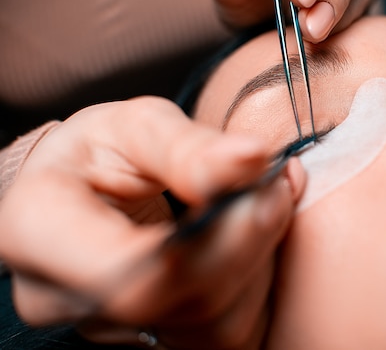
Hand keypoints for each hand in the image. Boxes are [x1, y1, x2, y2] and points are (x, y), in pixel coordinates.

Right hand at [0, 96, 305, 348]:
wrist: (81, 190)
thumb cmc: (100, 151)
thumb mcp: (134, 126)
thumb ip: (189, 146)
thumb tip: (255, 156)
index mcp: (38, 231)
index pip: (135, 273)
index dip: (219, 242)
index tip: (268, 188)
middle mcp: (62, 298)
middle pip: (186, 305)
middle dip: (253, 243)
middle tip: (278, 185)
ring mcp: (108, 329)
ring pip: (216, 328)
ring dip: (259, 263)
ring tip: (261, 205)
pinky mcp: (151, 339)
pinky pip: (227, 333)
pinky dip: (254, 284)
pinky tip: (252, 239)